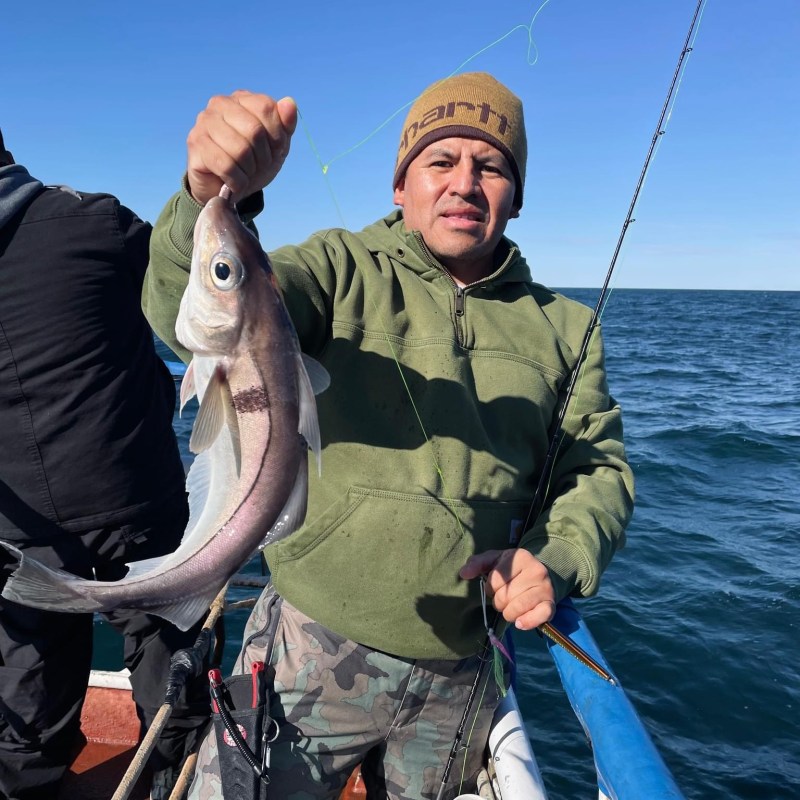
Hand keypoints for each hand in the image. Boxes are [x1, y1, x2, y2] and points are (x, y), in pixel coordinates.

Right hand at [186, 90, 297, 204]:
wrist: (226, 188)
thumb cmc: (252, 163)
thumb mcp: (276, 146)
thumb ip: (286, 125)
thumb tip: (289, 102)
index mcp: (242, 99)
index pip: (266, 108)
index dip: (277, 137)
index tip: (274, 151)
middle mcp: (220, 104)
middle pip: (254, 130)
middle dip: (263, 157)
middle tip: (258, 166)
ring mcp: (204, 122)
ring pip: (240, 149)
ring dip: (249, 170)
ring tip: (245, 174)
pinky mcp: (195, 144)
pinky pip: (225, 165)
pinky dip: (237, 180)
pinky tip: (235, 182)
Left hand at [460, 549, 555, 630]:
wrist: (540, 575)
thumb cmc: (513, 568)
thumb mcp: (495, 559)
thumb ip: (477, 563)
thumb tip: (464, 573)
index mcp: (521, 556)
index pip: (495, 580)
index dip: (490, 587)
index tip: (496, 586)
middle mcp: (536, 570)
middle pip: (504, 596)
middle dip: (499, 601)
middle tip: (504, 597)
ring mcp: (545, 588)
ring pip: (516, 609)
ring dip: (508, 613)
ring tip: (511, 607)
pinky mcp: (550, 605)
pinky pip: (537, 617)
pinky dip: (525, 622)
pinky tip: (519, 622)